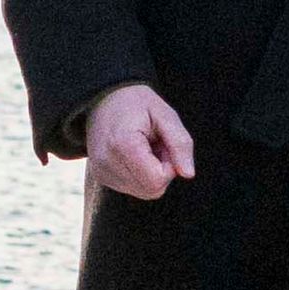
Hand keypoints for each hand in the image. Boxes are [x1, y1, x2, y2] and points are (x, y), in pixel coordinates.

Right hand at [81, 83, 197, 202]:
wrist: (103, 97)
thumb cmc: (137, 103)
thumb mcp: (165, 114)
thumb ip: (180, 143)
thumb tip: (188, 174)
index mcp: (123, 145)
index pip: (158, 181)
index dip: (169, 165)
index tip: (163, 143)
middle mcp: (107, 163)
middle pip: (152, 190)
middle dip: (161, 170)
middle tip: (154, 144)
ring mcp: (101, 172)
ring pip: (143, 191)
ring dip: (151, 172)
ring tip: (143, 147)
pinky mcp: (100, 176)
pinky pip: (132, 188)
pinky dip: (139, 174)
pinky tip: (134, 154)